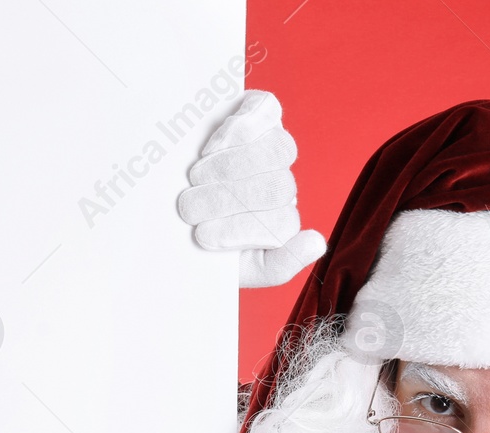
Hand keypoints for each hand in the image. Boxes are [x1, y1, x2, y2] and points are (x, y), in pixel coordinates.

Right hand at [176, 90, 325, 287]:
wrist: (173, 214)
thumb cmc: (202, 240)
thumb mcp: (238, 266)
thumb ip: (278, 265)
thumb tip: (316, 243)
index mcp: (279, 220)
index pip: (283, 224)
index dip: (241, 229)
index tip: (203, 236)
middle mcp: (280, 182)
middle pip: (280, 186)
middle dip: (230, 199)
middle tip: (190, 207)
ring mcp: (272, 144)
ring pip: (278, 150)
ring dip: (232, 167)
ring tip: (196, 178)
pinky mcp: (260, 111)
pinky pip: (267, 109)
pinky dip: (243, 126)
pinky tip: (214, 144)